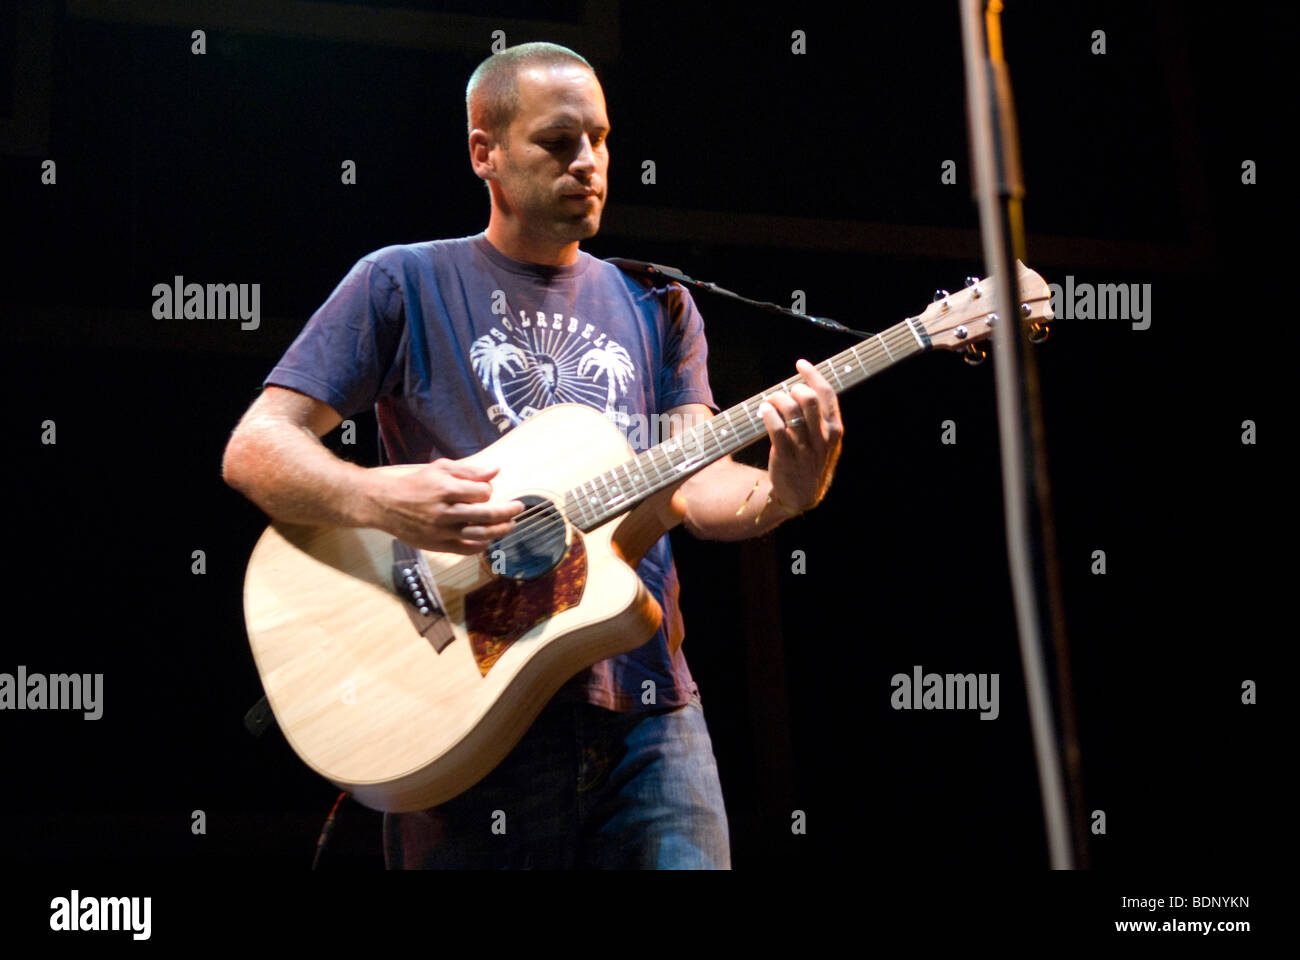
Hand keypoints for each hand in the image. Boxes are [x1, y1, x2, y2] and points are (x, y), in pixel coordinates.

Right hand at [366, 458, 524, 553]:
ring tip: (510, 525)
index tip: (484, 491)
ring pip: (480, 534)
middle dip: (508, 511)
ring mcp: (442, 531)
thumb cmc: (415, 483)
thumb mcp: (440, 468)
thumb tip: (496, 469)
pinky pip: (466, 549)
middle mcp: (445, 512)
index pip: (483, 493)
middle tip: (519, 508)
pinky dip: (481, 545)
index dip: (488, 491)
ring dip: (500, 530)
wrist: (385, 504)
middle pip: (487, 515)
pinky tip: (488, 539)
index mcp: (446, 489)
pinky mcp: (437, 545)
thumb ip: (469, 470)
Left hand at [757, 359, 843, 515]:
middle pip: (809, 399)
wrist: (802, 494)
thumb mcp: (826, 440)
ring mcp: (805, 448)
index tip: (800, 364)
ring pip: (791, 411)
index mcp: (834, 429)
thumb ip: (821, 416)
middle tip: (784, 394)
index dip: (813, 374)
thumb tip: (806, 385)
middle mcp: (822, 438)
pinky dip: (768, 414)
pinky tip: (763, 410)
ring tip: (769, 402)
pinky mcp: (786, 457)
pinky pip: (776, 429)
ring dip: (776, 400)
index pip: (827, 394)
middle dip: (793, 389)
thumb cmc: (812, 460)